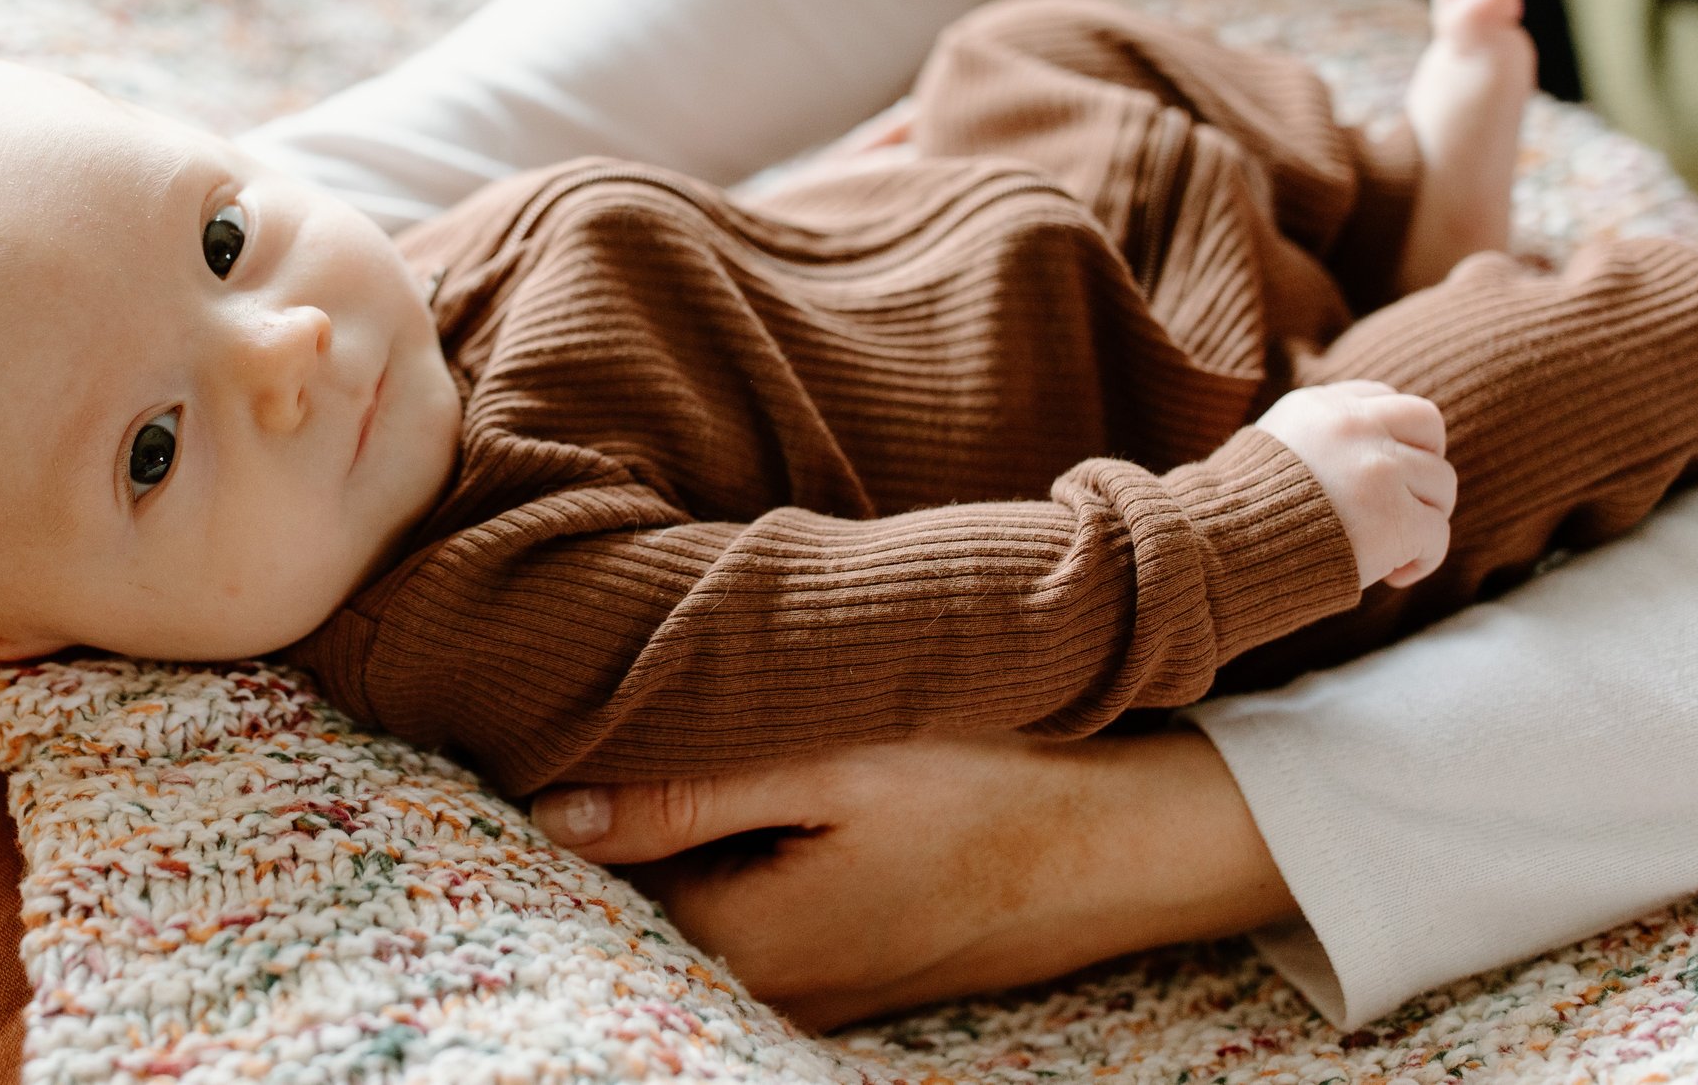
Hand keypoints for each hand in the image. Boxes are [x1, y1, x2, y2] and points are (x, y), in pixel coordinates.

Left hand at [529, 732, 1294, 1029]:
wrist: (1140, 837)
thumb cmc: (994, 784)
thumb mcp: (831, 760)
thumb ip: (686, 792)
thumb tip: (556, 813)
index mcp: (745, 942)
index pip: (606, 866)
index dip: (601, 777)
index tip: (605, 708)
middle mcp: (776, 990)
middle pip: (659, 884)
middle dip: (659, 802)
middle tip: (699, 710)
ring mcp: (827, 988)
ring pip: (719, 889)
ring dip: (721, 821)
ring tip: (768, 741)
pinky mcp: (866, 966)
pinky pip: (777, 901)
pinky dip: (774, 845)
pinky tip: (812, 787)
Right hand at [1256, 379, 1452, 587]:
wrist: (1217, 551)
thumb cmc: (1239, 514)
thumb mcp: (1272, 448)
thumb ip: (1319, 438)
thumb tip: (1369, 452)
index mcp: (1319, 407)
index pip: (1384, 398)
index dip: (1394, 436)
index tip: (1382, 469)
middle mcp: (1353, 427)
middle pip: (1428, 426)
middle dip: (1424, 464)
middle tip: (1405, 501)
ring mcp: (1378, 471)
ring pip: (1442, 483)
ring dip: (1424, 517)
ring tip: (1391, 545)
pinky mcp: (1395, 519)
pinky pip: (1437, 535)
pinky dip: (1422, 559)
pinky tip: (1394, 574)